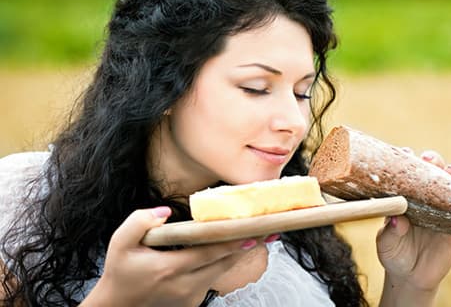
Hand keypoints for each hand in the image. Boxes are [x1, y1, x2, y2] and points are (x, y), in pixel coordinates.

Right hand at [82, 207, 257, 306]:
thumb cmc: (120, 272)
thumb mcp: (119, 243)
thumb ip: (140, 222)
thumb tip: (165, 212)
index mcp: (169, 269)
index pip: (209, 253)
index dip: (232, 242)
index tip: (253, 232)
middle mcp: (185, 285)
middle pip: (224, 262)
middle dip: (247, 245)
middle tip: (270, 229)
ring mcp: (191, 296)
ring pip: (223, 270)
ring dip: (241, 253)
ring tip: (262, 236)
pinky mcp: (193, 301)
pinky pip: (215, 277)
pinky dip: (227, 262)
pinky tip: (238, 248)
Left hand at [376, 149, 450, 292]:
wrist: (409, 277)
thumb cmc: (394, 254)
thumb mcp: (386, 244)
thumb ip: (391, 231)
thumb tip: (398, 219)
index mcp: (407, 197)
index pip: (409, 174)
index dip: (409, 161)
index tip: (406, 153)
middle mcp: (427, 200)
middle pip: (434, 176)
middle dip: (434, 163)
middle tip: (430, 159)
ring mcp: (444, 213)